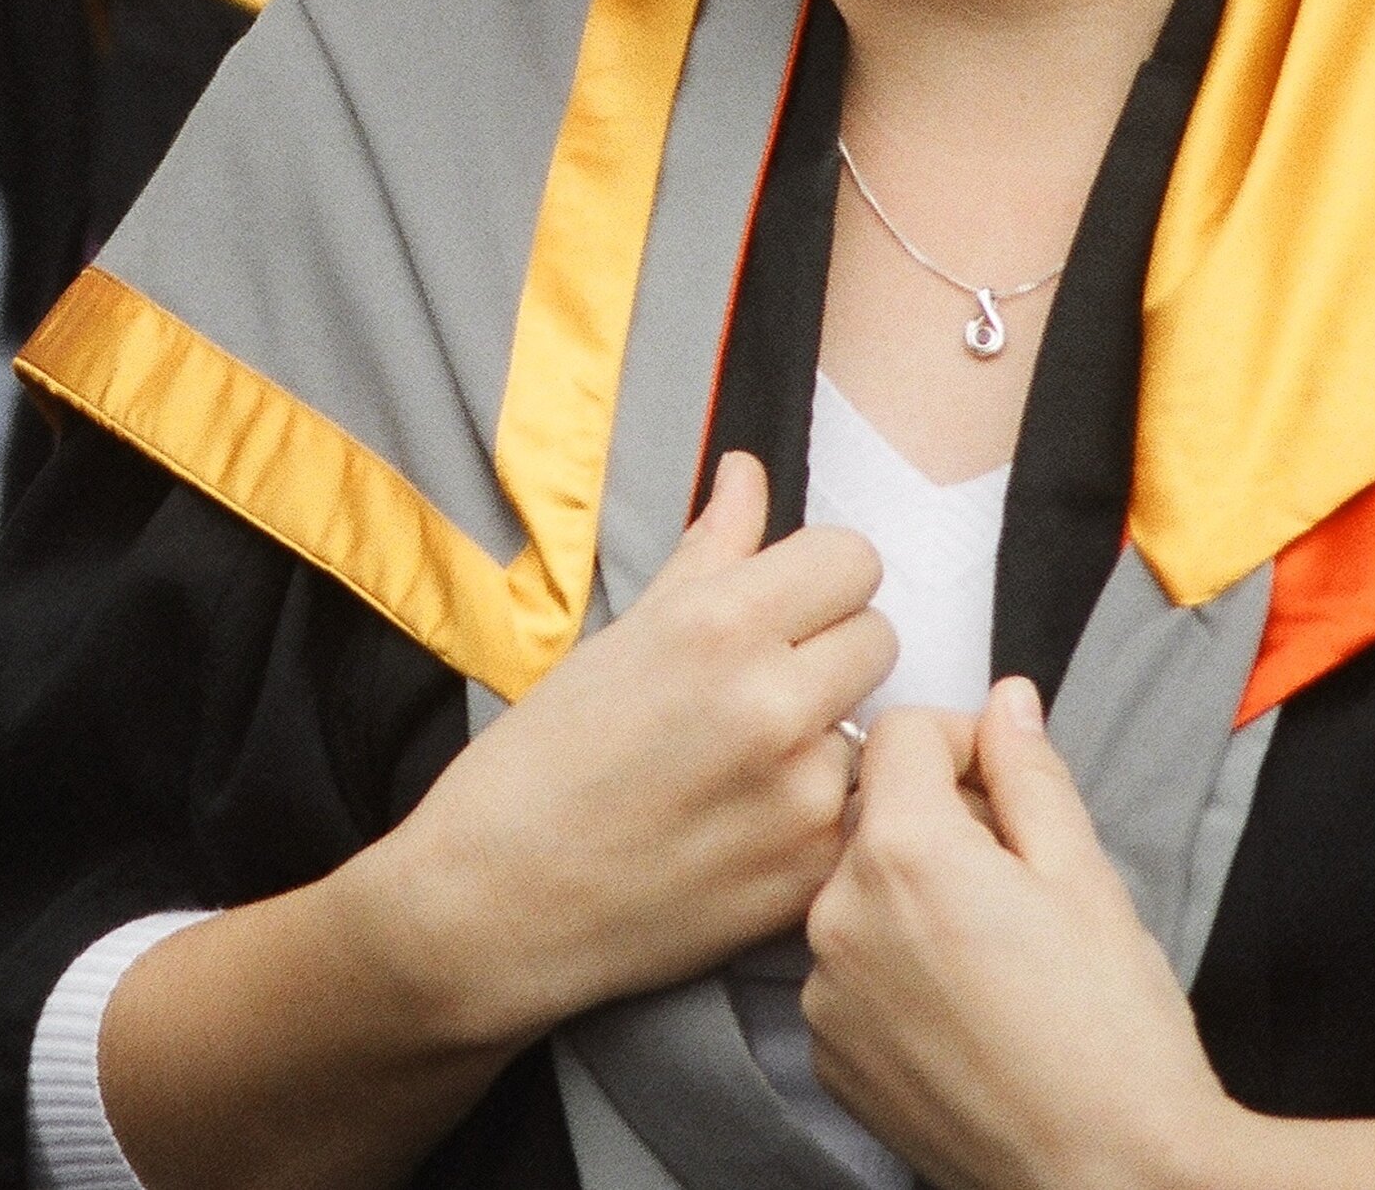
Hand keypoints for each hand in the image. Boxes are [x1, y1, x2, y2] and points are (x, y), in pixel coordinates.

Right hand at [341, 455, 893, 1047]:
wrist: (496, 902)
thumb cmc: (539, 760)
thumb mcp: (617, 638)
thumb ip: (707, 552)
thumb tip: (747, 473)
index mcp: (720, 624)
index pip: (853, 558)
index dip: (819, 579)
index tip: (786, 606)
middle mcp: (775, 701)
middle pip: (878, 636)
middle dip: (830, 652)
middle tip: (764, 687)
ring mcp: (803, 794)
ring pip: (874, 729)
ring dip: (829, 737)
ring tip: (748, 765)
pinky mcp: (812, 871)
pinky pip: (858, 811)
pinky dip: (821, 813)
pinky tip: (751, 824)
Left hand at [802, 681, 1238, 1189]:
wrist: (1110, 1175)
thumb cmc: (1112, 1031)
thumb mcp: (1085, 875)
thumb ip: (1030, 773)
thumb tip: (1005, 701)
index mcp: (901, 850)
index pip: (901, 731)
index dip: (964, 741)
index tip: (1009, 783)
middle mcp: (836, 912)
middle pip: (875, 814)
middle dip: (941, 822)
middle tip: (1019, 878)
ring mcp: (822, 990)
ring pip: (860, 894)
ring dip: (913, 896)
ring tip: (995, 953)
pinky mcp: (826, 1053)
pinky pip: (850, 971)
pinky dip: (895, 969)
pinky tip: (963, 1006)